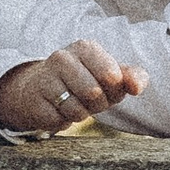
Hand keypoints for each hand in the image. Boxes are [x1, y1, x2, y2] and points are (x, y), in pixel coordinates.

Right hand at [0, 43, 147, 134]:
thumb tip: (136, 87)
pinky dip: (63, 121)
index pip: (112, 76)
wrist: (40, 89)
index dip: (114, 89)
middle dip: (97, 104)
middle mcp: (62, 58)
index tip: (106, 85)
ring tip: (73, 103)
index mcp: (85, 48)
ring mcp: (45, 78)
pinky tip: (56, 109)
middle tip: (89, 98)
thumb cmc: (84, 81)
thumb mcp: (111, 76)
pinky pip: (59, 121)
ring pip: (77, 110)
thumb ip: (133, 77)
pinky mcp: (34, 100)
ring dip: (81, 114)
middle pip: (94, 94)